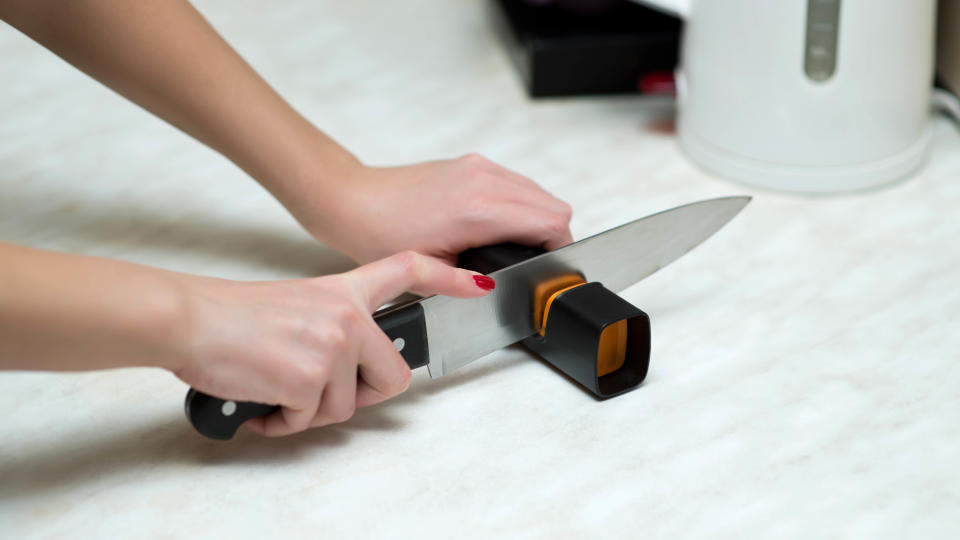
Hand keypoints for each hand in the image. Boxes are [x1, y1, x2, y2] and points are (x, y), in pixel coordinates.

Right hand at [173, 251, 493, 436]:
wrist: (190, 319)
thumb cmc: (232, 316)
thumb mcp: (298, 304)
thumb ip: (334, 328)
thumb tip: (348, 373)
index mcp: (345, 290)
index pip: (410, 270)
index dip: (449, 277)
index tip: (478, 284)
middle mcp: (348, 315)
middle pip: (394, 377)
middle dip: (360, 396)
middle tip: (318, 394)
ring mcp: (333, 346)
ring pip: (346, 406)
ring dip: (309, 411)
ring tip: (274, 390)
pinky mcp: (310, 378)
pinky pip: (309, 421)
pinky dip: (283, 422)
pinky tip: (261, 402)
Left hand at [292, 154, 573, 263]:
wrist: (354, 200)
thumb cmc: (380, 234)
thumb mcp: (431, 271)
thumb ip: (475, 281)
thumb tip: (504, 285)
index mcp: (478, 210)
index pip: (551, 223)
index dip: (560, 251)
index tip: (550, 270)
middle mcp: (484, 180)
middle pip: (554, 205)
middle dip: (553, 237)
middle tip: (535, 263)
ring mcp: (479, 167)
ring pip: (539, 192)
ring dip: (538, 219)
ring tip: (516, 247)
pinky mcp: (472, 163)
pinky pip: (517, 182)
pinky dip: (521, 204)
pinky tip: (499, 227)